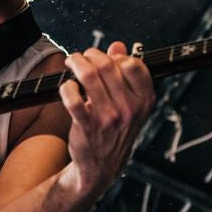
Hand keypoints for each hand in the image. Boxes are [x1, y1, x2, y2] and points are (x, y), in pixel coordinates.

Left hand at [59, 41, 154, 195]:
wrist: (101, 166)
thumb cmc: (115, 130)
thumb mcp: (129, 104)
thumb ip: (124, 72)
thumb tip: (118, 45)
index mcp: (144, 100)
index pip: (134, 64)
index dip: (117, 56)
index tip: (107, 57)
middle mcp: (129, 108)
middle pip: (107, 65)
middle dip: (91, 54)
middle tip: (82, 57)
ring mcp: (108, 117)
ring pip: (88, 75)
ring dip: (76, 63)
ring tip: (71, 62)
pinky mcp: (87, 125)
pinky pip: (72, 96)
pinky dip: (66, 87)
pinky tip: (68, 87)